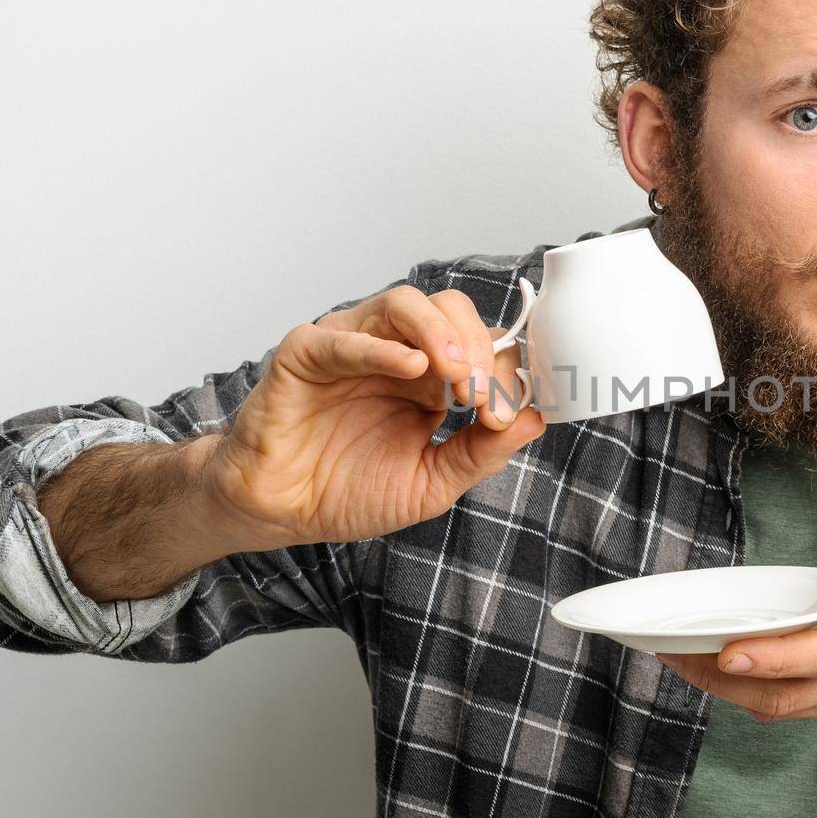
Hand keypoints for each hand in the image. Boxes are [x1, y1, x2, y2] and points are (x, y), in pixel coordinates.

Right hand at [202, 284, 544, 548]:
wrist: (282, 514)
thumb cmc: (348, 491)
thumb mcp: (431, 482)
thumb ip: (480, 452)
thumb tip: (534, 419)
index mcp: (429, 377)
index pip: (480, 345)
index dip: (501, 373)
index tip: (505, 413)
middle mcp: (394, 351)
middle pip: (450, 310)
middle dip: (479, 348)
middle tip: (482, 396)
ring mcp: (351, 346)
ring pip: (404, 304)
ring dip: (441, 334)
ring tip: (458, 374)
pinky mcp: (305, 355)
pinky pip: (343, 337)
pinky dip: (380, 347)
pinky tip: (411, 366)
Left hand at [655, 497, 816, 724]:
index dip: (771, 657)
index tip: (724, 648)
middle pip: (786, 695)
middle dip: (721, 678)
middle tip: (667, 650)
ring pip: (782, 709)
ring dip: (726, 689)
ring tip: (675, 657)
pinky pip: (792, 708)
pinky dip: (750, 691)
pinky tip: (717, 664)